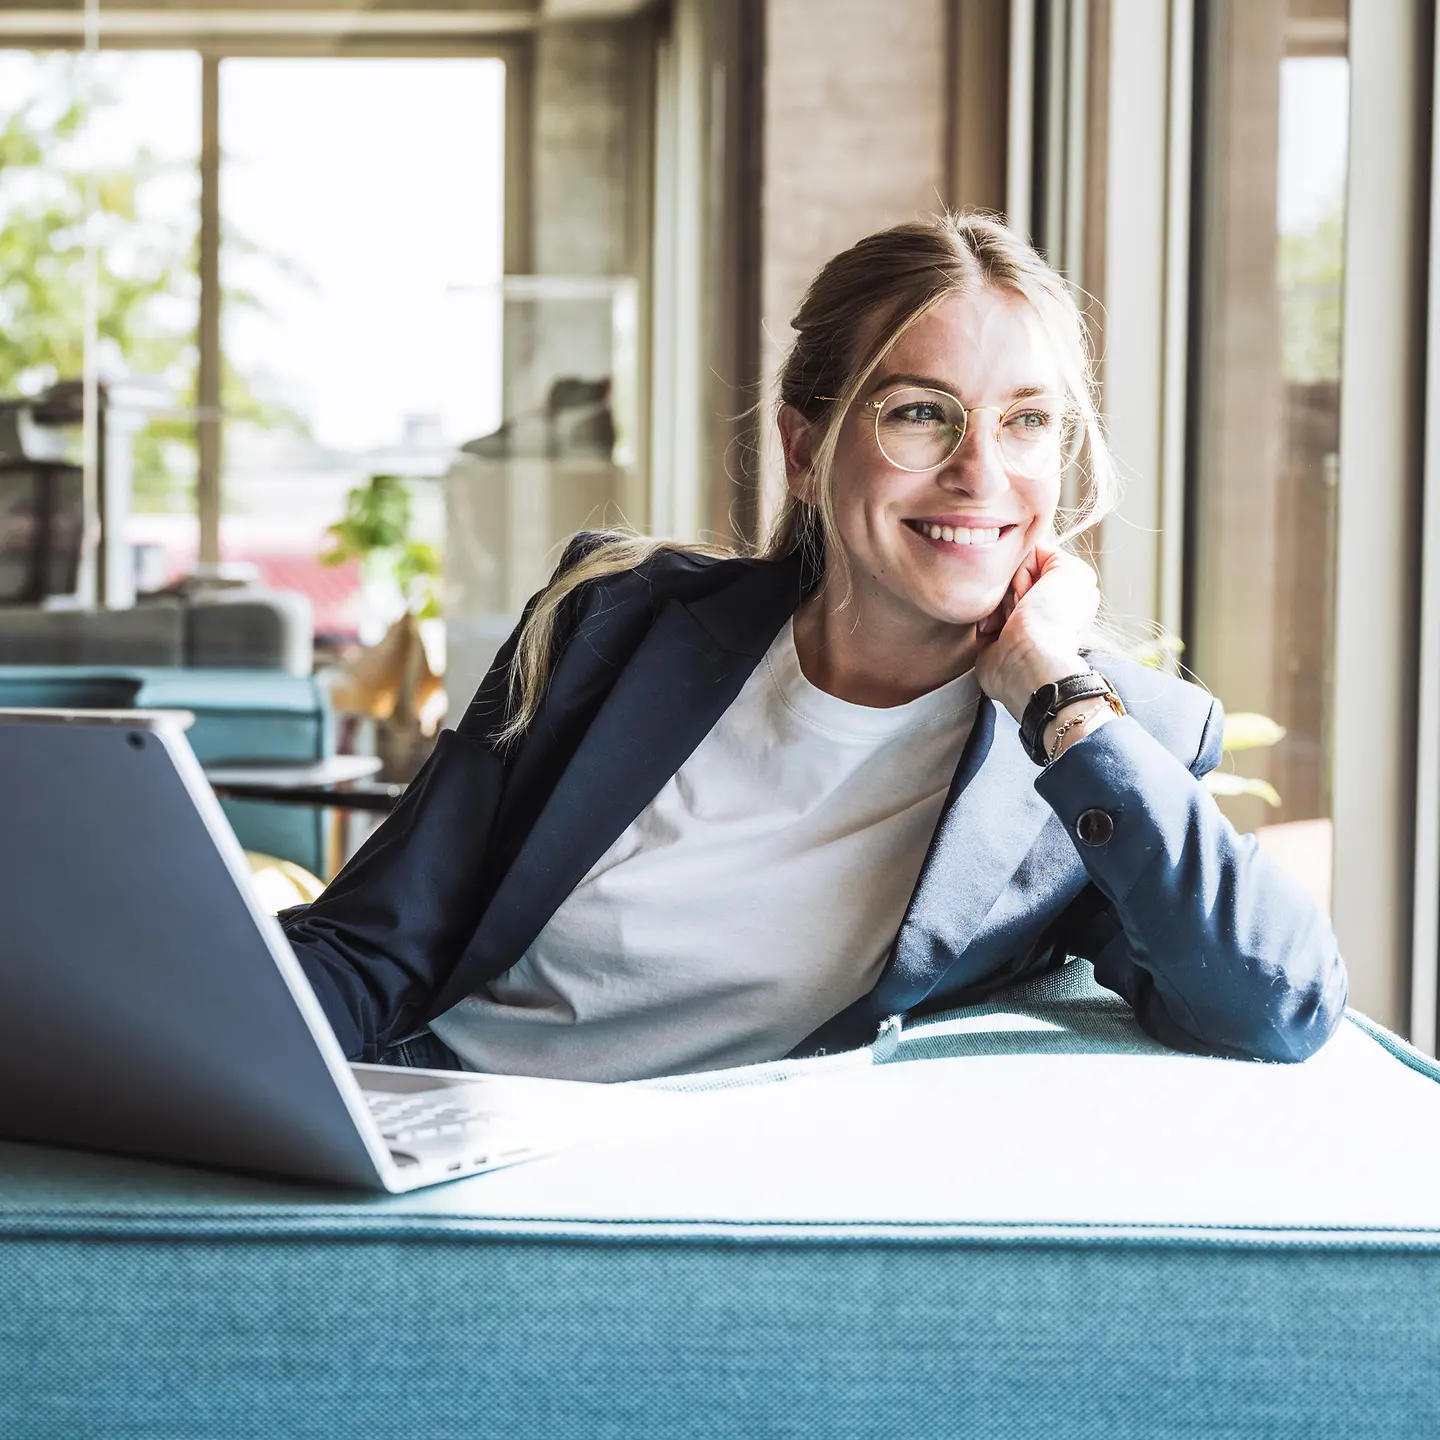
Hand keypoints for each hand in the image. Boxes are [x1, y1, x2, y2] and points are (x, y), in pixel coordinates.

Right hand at [974, 539, 1100, 723]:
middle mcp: (1042, 604)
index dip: (1027, 567)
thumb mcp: (1070, 572)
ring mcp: (1017, 620)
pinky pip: (979, 612)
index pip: (1032, 557)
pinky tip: (994, 630)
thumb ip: (1052, 553)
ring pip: (993, 591)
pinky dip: (983, 618)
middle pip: (1010, 574)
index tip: (1033, 585)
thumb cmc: (1051, 621)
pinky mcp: (994, 636)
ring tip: (1007, 620)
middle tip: (1020, 603)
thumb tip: (1025, 556)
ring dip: (996, 602)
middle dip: (1010, 585)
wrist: (1026, 662)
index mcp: (1063, 590)